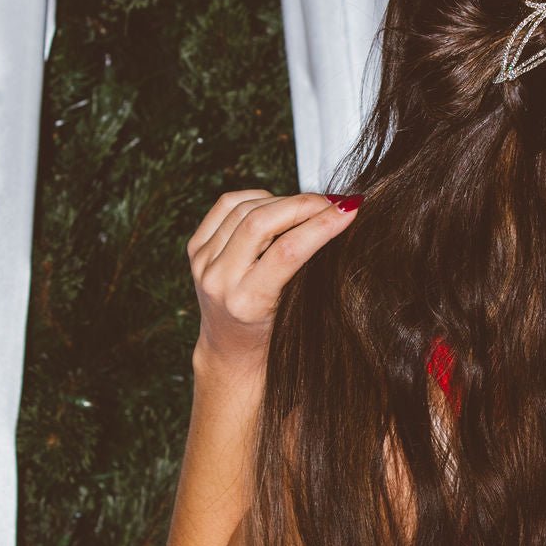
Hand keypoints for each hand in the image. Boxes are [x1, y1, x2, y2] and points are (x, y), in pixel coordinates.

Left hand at [187, 190, 360, 368]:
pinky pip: (228, 204)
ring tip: (310, 207)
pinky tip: (276, 205)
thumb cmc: (271, 334)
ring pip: (246, 207)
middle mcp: (218, 281)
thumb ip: (311, 266)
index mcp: (247, 303)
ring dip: (284, 200)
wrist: (232, 348)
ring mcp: (203, 262)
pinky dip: (257, 197)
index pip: (288, 250)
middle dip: (304, 204)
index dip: (322, 224)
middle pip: (263, 221)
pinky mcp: (196, 248)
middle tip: (333, 202)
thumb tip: (339, 216)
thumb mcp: (297, 308)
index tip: (349, 209)